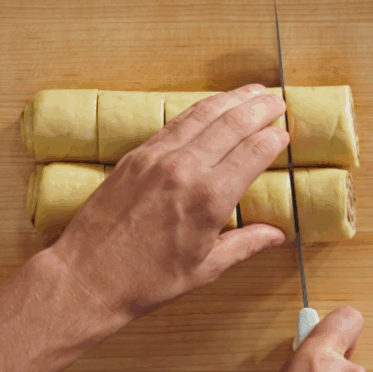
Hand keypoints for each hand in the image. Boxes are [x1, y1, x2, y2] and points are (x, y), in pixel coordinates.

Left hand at [49, 84, 289, 319]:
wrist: (88, 277)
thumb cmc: (146, 281)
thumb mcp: (204, 269)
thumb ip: (244, 245)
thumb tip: (276, 235)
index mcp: (209, 200)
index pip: (253, 153)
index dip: (273, 138)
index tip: (284, 132)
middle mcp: (185, 170)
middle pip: (232, 125)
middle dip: (259, 108)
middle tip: (278, 99)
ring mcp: (157, 158)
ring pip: (203, 115)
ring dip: (231, 99)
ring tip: (252, 90)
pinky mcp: (136, 156)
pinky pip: (174, 123)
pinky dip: (198, 110)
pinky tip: (211, 105)